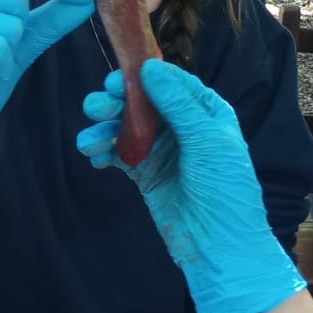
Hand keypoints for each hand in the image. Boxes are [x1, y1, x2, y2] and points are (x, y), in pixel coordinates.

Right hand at [77, 59, 305, 312]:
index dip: (142, 76)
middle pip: (141, 102)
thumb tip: (149, 65)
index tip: (116, 80)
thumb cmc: (224, 189)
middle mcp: (181, 126)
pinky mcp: (144, 174)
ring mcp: (160, 150)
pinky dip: (102, 151)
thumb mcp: (206, 140)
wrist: (219, 246)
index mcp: (204, 111)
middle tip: (96, 107)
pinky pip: (117, 154)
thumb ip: (177, 103)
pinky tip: (94, 156)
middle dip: (115, 102)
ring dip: (103, 128)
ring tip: (88, 139)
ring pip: (124, 127)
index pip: (170, 83)